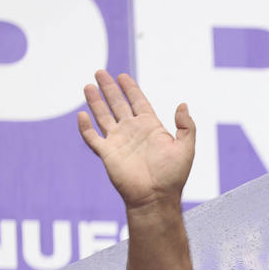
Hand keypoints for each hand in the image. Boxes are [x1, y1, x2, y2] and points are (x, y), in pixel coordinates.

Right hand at [77, 70, 194, 212]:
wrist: (156, 197)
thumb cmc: (173, 176)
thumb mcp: (186, 148)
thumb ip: (186, 126)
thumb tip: (183, 104)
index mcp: (150, 127)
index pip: (138, 102)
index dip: (130, 89)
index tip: (123, 76)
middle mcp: (132, 132)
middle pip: (117, 104)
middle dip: (109, 88)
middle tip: (100, 72)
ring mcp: (118, 142)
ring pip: (103, 116)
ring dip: (95, 101)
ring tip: (88, 85)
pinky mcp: (107, 153)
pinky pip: (92, 138)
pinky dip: (85, 127)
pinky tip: (82, 115)